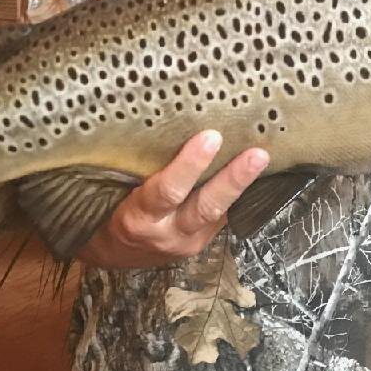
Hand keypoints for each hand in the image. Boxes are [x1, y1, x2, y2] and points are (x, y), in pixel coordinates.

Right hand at [78, 130, 269, 269]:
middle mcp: (166, 233)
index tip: (210, 137)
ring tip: (263, 159)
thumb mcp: (110, 192)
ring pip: (219, 213)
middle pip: (204, 207)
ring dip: (242, 185)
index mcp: (137, 218)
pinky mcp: (203, 243)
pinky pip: (224, 217)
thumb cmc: (107, 210)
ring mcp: (188, 241)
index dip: (188, 166)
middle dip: (232, 179)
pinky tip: (257, 170)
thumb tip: (158, 115)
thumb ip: (133, 166)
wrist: (113, 255)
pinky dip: (239, 193)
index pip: (165, 192)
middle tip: (256, 154)